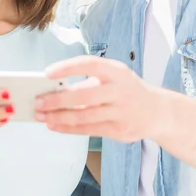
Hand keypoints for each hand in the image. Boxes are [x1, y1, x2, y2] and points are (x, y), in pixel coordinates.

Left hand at [35, 56, 160, 142]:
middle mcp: (120, 90)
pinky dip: (68, 128)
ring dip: (59, 117)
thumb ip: (90, 80)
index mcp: (116, 71)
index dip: (68, 67)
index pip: (90, 64)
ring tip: (41, 116)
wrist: (158, 111)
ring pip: (84, 116)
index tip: (47, 72)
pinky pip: (88, 130)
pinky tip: (54, 126)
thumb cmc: (127, 90)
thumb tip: (55, 88)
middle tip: (37, 101)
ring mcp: (120, 111)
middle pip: (84, 95)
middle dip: (57, 99)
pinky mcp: (119, 130)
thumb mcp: (114, 76)